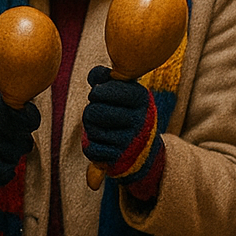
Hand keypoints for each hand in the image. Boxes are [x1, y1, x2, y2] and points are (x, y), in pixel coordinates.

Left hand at [82, 65, 161, 183]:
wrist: (145, 151)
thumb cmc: (127, 113)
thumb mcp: (123, 91)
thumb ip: (105, 78)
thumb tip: (94, 77)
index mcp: (141, 98)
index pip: (102, 90)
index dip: (97, 92)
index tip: (100, 94)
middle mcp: (139, 119)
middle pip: (93, 111)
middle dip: (90, 112)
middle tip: (99, 113)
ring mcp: (131, 141)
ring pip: (91, 130)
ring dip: (91, 129)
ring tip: (103, 128)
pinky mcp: (121, 158)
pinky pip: (91, 149)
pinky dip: (92, 146)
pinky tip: (105, 144)